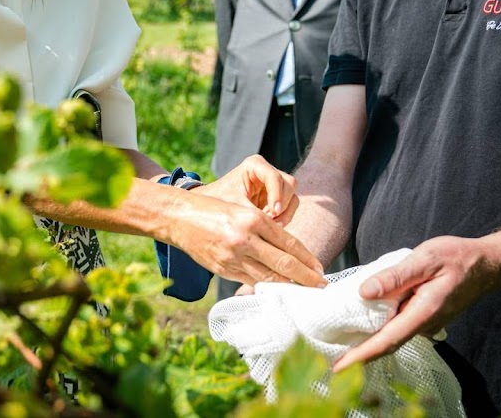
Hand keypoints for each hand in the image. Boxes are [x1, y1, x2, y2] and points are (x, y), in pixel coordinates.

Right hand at [165, 190, 326, 288]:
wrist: (179, 217)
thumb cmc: (214, 210)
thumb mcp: (243, 210)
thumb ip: (265, 231)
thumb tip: (289, 253)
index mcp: (253, 219)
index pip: (289, 243)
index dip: (307, 259)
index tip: (320, 270)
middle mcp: (244, 238)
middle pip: (284, 263)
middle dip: (306, 277)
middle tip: (321, 286)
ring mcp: (232, 257)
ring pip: (268, 277)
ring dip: (288, 286)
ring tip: (302, 292)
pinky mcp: (222, 269)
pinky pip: (250, 281)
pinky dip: (265, 287)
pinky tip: (276, 290)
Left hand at [194, 154, 298, 224]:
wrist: (210, 208)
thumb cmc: (219, 202)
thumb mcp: (235, 207)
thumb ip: (254, 215)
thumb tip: (274, 229)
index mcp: (255, 165)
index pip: (274, 177)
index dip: (277, 195)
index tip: (274, 212)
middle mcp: (267, 172)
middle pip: (289, 185)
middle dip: (282, 205)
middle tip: (271, 222)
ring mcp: (273, 185)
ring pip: (292, 197)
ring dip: (284, 214)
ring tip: (269, 226)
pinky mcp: (276, 198)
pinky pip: (289, 208)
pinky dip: (282, 218)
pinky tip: (269, 227)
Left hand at [332, 236, 497, 371]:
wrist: (486, 264)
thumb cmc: (456, 258)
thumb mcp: (424, 259)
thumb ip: (395, 276)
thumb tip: (364, 292)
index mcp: (423, 312)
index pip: (386, 340)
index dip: (361, 355)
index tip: (340, 369)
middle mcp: (424, 324)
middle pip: (387, 344)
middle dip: (360, 356)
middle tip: (332, 363)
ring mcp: (426, 323)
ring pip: (393, 336)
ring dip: (369, 343)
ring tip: (342, 345)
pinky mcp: (426, 317)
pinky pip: (400, 326)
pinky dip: (381, 329)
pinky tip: (366, 324)